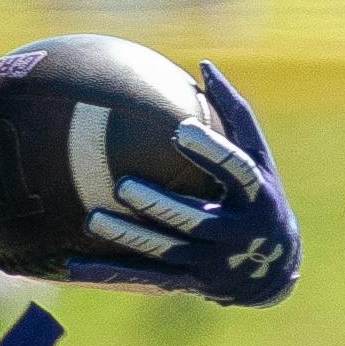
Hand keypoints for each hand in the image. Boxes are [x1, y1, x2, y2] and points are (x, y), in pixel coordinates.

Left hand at [66, 62, 299, 306]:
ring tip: (92, 220)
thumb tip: (204, 63)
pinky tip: (73, 266)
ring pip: (164, 250)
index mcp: (256, 195)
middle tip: (123, 185)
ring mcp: (210, 261)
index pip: (234, 171)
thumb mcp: (259, 159)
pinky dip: (108, 273)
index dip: (210, 152)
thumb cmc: (261, 196)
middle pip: (194, 218)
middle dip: (159, 205)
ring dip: (128, 237)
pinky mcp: (187, 282)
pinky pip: (143, 277)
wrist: (272, 270)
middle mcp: (235, 232)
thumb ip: (234, 115)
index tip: (181, 130)